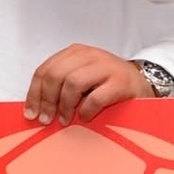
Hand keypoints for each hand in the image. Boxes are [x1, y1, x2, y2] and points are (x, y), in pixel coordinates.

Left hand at [25, 44, 153, 125]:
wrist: (142, 84)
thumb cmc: (107, 84)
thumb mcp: (82, 77)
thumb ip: (61, 84)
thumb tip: (37, 107)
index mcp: (76, 53)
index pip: (46, 70)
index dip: (35, 93)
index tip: (31, 113)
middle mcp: (90, 55)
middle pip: (56, 75)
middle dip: (47, 100)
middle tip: (47, 119)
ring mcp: (107, 67)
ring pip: (73, 83)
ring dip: (65, 106)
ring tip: (66, 120)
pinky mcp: (121, 82)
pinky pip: (96, 98)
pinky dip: (87, 110)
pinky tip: (86, 116)